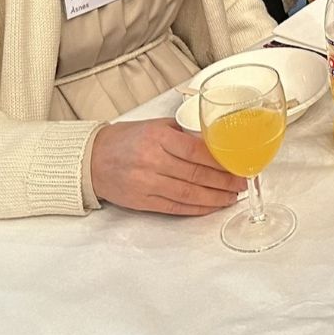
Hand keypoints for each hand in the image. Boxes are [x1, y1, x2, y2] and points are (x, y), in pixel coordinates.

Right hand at [90, 119, 244, 215]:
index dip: (221, 161)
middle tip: (242, 183)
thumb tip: (214, 143)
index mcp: (158, 138)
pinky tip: (211, 206)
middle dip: (224, 181)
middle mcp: (153, 161)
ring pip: (188, 194)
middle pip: (196, 174)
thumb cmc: (126, 139)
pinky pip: (175, 207)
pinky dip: (196, 208)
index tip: (238, 164)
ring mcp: (147, 183)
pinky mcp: (142, 201)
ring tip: (232, 197)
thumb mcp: (156, 126)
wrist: (92, 159)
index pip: (197, 152)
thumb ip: (184, 134)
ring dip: (215, 197)